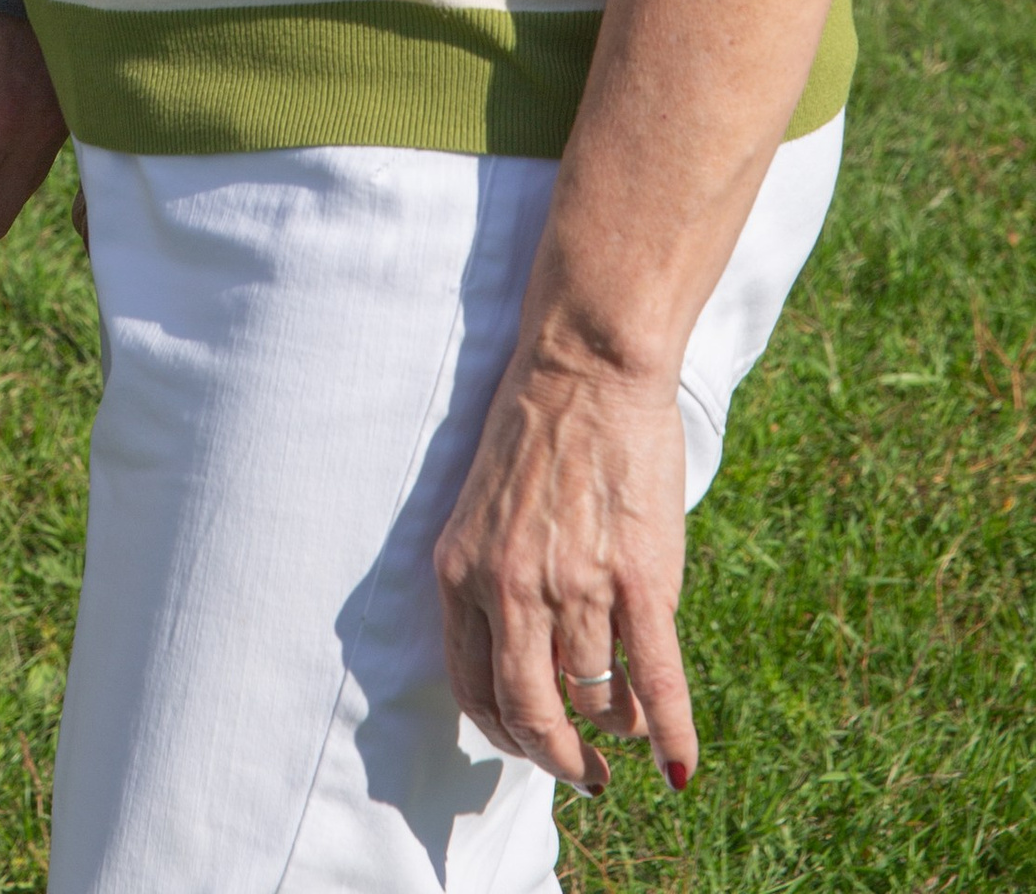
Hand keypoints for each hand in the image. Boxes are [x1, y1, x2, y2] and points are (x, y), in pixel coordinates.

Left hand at [434, 347, 695, 798]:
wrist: (587, 365)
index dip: (504, 732)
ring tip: (631, 729)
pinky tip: (679, 769)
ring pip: (595, 699)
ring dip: (618, 729)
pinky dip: (670, 737)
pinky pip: (656, 683)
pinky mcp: (638, 579)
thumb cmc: (536, 427)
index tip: (530, 744)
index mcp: (461, 570)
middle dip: (558, 759)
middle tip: (585, 774)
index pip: (472, 687)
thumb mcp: (481, 506)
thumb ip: (489, 576)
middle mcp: (510, 588)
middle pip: (528, 714)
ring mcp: (575, 586)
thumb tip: (522, 654)